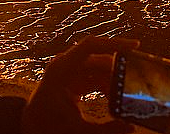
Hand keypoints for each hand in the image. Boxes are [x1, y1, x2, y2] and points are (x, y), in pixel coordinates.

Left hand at [22, 36, 138, 133]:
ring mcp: (71, 71)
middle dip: (120, 68)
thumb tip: (131, 128)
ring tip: (128, 92)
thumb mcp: (74, 130)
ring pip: (101, 68)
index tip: (135, 46)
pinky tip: (117, 97)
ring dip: (115, 79)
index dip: (114, 43)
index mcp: (60, 70)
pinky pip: (98, 76)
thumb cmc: (45, 126)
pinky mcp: (76, 79)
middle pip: (100, 59)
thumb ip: (104, 130)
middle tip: (139, 78)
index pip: (90, 46)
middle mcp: (66, 66)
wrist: (30, 127)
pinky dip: (109, 85)